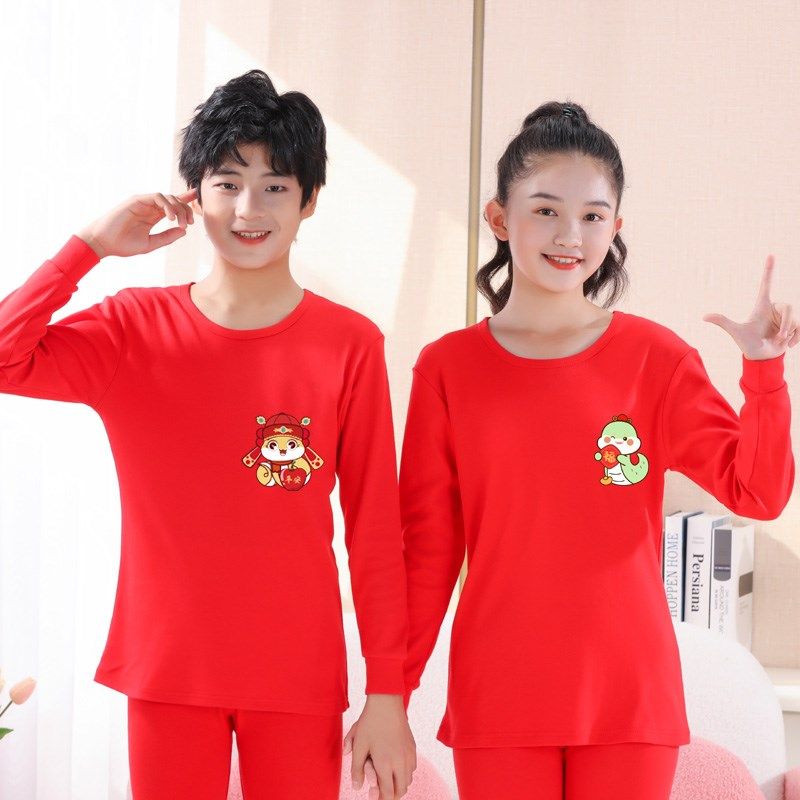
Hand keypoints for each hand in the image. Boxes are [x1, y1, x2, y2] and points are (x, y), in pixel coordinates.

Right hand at [77, 188, 196, 258]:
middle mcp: (150, 207)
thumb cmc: (124, 244)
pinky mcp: (137, 200)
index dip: (186, 202)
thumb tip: (184, 231)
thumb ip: (167, 237)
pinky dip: (167, 205)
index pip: (173, 206)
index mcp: (154, 216)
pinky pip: (157, 197)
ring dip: (178, 209)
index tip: (198, 201)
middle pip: (174, 201)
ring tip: (182, 223)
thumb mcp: (151, 244)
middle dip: (186, 210)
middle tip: (191, 223)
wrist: (104, 243)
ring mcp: (143, 202)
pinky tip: (170, 217)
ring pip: (168, 197)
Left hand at [343, 694, 415, 798]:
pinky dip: (405, 773)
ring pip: (407, 780)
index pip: (388, 794)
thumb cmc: (370, 723)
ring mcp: (408, 754)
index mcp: (385, 764)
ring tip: (386, 779)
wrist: (386, 702)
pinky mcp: (412, 747)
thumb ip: (356, 769)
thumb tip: (357, 787)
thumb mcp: (359, 745)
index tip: (373, 796)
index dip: (381, 799)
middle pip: (400, 790)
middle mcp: (400, 762)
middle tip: (379, 791)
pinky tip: (395, 766)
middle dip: (391, 795)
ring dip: (398, 784)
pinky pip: (412, 768)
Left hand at [703, 255, 796, 359]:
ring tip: (778, 341)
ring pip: (795, 319)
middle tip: (779, 336)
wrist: (761, 357)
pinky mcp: (794, 326)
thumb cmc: (747, 343)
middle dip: (786, 324)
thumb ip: (723, 322)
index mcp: (762, 305)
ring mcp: (785, 317)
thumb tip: (703, 316)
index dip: (768, 270)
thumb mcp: (735, 331)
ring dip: (789, 333)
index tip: (770, 255)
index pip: (766, 284)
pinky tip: (787, 345)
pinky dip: (795, 338)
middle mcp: (775, 308)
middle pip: (789, 307)